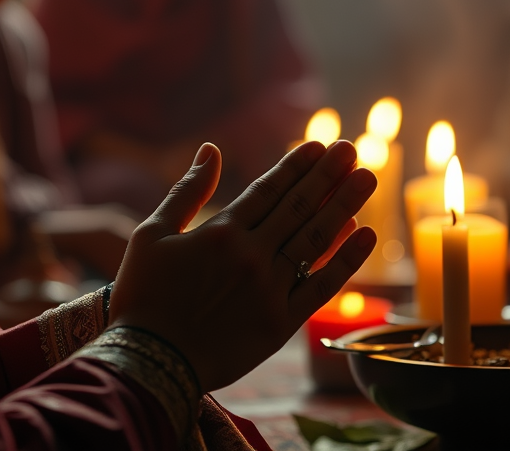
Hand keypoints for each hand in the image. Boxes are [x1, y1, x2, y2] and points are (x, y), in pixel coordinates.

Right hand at [108, 140, 376, 392]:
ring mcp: (269, 289)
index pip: (269, 190)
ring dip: (343, 205)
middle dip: (327, 175)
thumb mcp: (152, 234)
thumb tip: (212, 148)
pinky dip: (345, 260)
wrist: (148, 363)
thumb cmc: (143, 296)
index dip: (296, 166)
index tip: (318, 146)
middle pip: (298, 207)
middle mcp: (251, 255)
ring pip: (315, 239)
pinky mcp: (281, 323)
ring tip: (366, 178)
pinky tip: (365, 234)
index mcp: (220, 233)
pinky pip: (322, 286)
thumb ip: (187, 190)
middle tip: (351, 150)